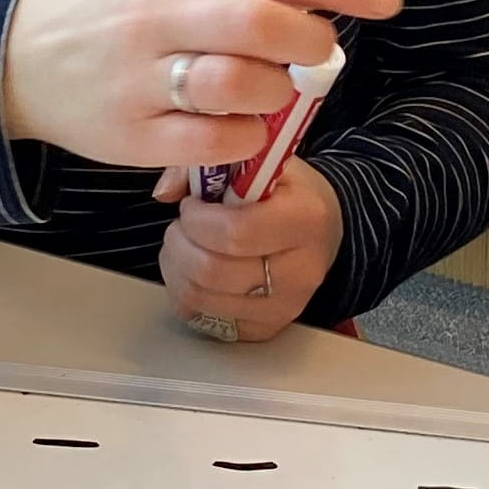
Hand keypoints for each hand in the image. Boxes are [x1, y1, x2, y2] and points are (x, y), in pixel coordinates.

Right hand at [2, 0, 397, 170]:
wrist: (17, 62)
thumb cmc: (110, 15)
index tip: (384, 2)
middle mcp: (155, 15)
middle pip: (261, 25)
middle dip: (310, 46)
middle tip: (315, 58)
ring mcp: (140, 76)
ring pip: (238, 84)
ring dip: (276, 94)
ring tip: (271, 95)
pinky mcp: (131, 133)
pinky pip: (213, 140)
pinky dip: (247, 139)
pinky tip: (242, 131)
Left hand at [152, 155, 343, 343]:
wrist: (321, 230)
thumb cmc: (287, 194)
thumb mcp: (257, 161)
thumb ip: (210, 164)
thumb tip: (167, 190)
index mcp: (305, 219)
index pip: (236, 232)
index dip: (197, 219)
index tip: (192, 205)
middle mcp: (301, 270)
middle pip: (212, 271)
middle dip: (180, 243)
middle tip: (184, 226)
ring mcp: (284, 305)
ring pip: (200, 297)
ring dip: (176, 267)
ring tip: (185, 245)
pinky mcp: (265, 327)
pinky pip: (201, 317)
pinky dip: (183, 293)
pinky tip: (192, 271)